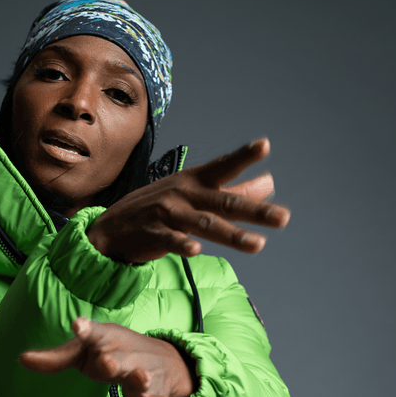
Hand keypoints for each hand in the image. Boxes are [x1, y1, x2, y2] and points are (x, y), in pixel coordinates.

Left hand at [19, 317, 194, 396]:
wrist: (161, 358)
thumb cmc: (111, 353)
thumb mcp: (83, 354)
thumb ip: (55, 359)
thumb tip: (20, 358)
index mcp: (104, 341)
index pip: (92, 334)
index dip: (85, 330)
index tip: (78, 325)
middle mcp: (125, 355)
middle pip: (118, 359)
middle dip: (113, 361)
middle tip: (106, 363)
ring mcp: (144, 373)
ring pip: (142, 378)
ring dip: (142, 380)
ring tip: (142, 382)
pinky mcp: (158, 393)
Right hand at [87, 138, 290, 264]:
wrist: (112, 228)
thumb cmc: (158, 208)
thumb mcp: (193, 194)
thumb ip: (233, 192)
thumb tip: (269, 184)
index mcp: (194, 182)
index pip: (222, 167)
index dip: (243, 156)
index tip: (265, 145)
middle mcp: (182, 194)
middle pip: (223, 203)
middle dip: (254, 211)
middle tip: (283, 218)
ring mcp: (166, 214)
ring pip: (203, 225)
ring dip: (231, 235)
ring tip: (258, 245)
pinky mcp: (152, 235)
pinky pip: (169, 240)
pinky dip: (181, 245)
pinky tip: (195, 251)